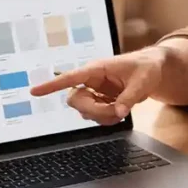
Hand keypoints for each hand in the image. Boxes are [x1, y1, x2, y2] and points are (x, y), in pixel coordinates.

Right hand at [30, 47, 168, 124]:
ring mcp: (94, 92)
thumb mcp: (142, 81)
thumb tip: (119, 112)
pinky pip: (95, 117)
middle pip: (75, 100)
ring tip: (123, 108)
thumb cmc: (146, 68)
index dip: (52, 85)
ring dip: (102, 116)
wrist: (153, 70)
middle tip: (115, 110)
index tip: (34, 91)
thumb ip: (130, 97)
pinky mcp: (100, 102)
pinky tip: (120, 111)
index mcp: (97, 69)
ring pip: (85, 111)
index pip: (70, 77)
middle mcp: (91, 81)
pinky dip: (107, 119)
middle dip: (93, 109)